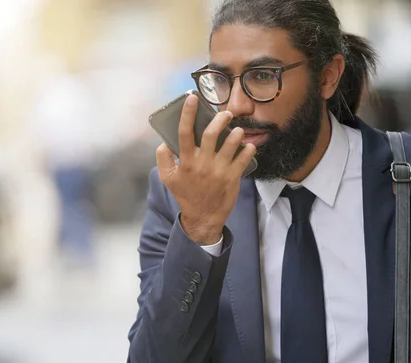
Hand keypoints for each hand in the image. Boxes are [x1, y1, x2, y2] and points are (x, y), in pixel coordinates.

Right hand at [156, 94, 255, 244]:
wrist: (203, 217)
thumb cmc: (186, 194)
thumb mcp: (167, 178)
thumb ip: (163, 159)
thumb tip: (164, 142)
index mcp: (185, 161)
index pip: (184, 132)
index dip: (188, 113)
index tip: (192, 98)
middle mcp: (202, 164)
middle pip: (212, 134)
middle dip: (220, 119)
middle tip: (226, 113)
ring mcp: (219, 171)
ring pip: (231, 144)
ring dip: (236, 133)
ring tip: (237, 130)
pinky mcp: (232, 178)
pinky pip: (244, 159)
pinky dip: (248, 149)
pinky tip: (248, 145)